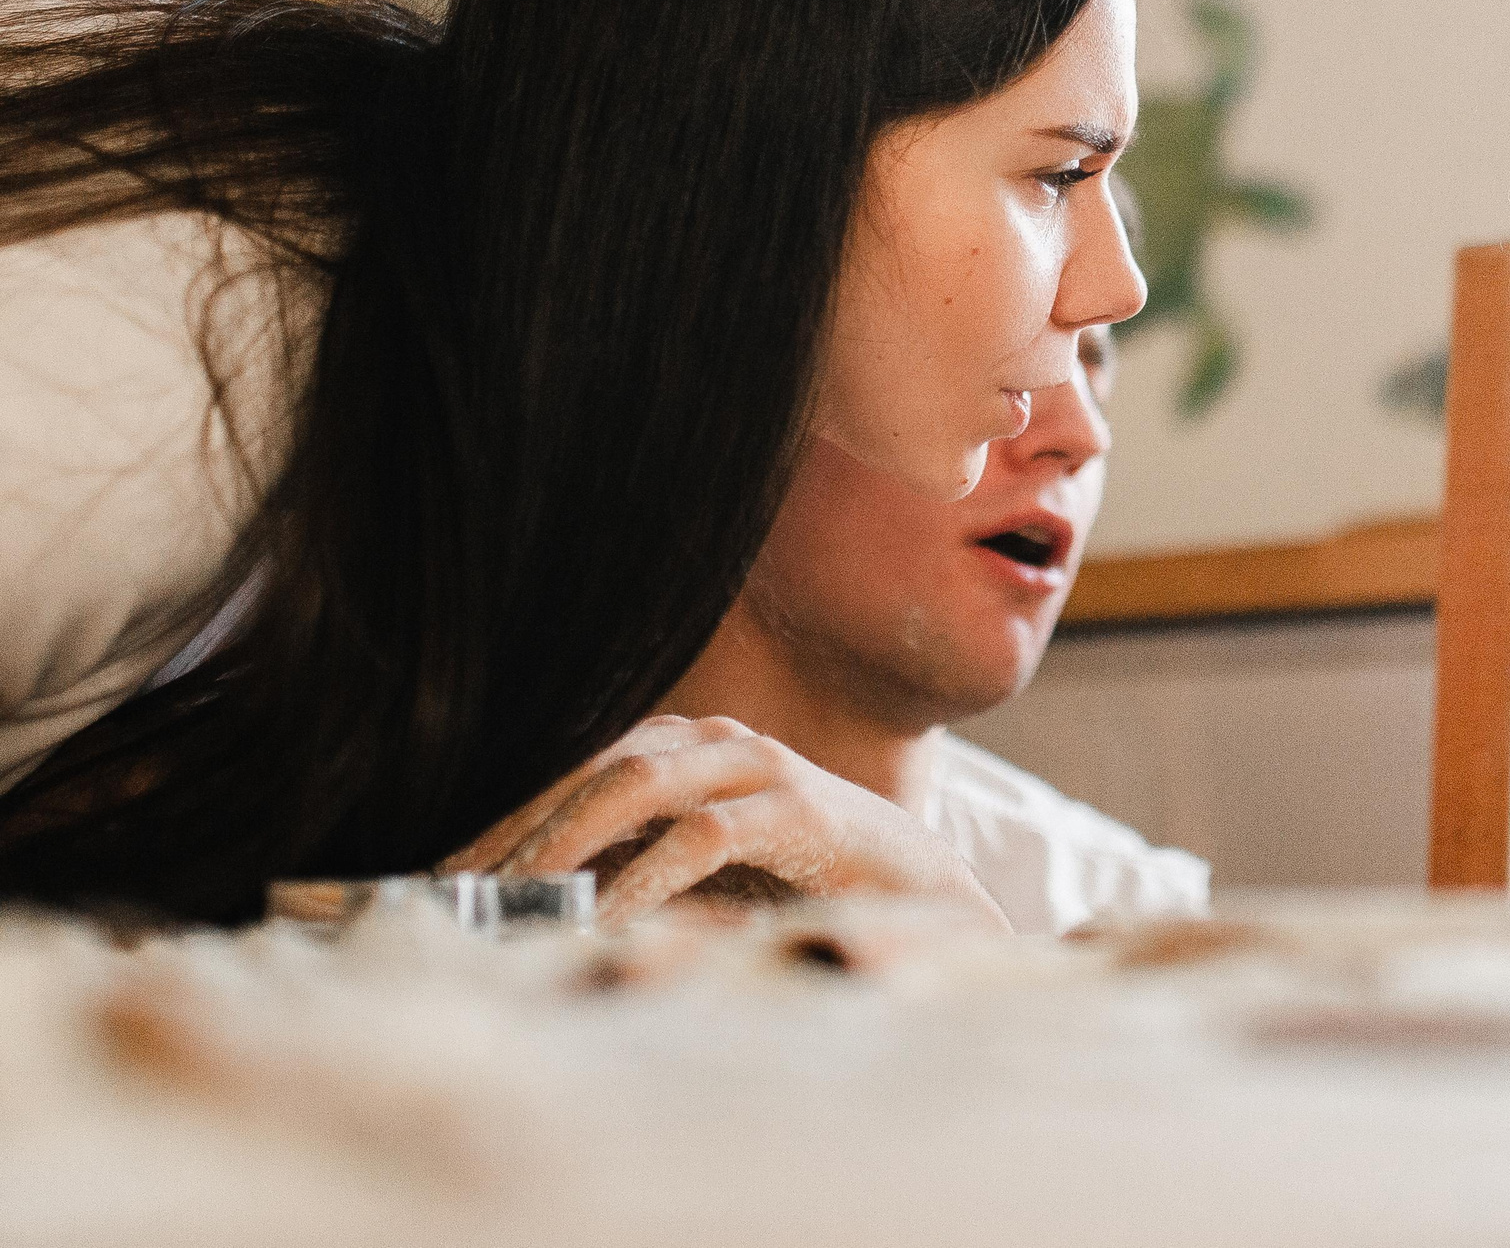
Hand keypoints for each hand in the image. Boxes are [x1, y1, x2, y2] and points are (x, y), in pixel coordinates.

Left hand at [440, 715, 1007, 929]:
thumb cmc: (797, 883)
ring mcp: (758, 766)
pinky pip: (702, 836)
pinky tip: (605, 922)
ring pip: (637, 784)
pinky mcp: (798, 809)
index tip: (438, 877)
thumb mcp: (696, 872)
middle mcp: (714, 739)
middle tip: (454, 892)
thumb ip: (626, 868)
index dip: (502, 818)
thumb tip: (518, 904)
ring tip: (513, 900)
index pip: (570, 769)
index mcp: (683, 745)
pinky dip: (644, 880)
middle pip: (590, 767)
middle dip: (518, 829)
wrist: (919, 890)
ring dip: (566, 843)